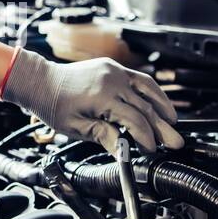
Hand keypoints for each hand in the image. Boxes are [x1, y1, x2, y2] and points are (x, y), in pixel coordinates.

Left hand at [0, 48, 184, 154]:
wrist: (41, 81)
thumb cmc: (53, 105)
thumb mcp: (76, 128)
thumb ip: (104, 137)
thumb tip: (124, 151)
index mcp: (102, 97)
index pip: (134, 120)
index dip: (146, 138)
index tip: (152, 150)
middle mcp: (112, 81)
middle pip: (145, 107)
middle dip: (161, 128)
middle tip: (176, 143)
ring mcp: (114, 71)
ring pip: (147, 90)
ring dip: (163, 107)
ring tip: (174, 123)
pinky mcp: (114, 67)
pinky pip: (139, 79)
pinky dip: (152, 91)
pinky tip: (159, 103)